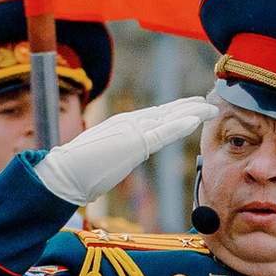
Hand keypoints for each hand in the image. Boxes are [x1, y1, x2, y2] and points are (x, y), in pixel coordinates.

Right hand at [34, 93, 212, 210]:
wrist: (65, 173)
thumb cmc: (79, 171)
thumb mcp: (104, 158)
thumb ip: (117, 154)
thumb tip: (122, 159)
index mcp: (122, 125)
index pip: (155, 116)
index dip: (175, 111)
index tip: (190, 108)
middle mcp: (129, 123)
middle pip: (166, 112)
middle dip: (188, 106)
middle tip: (207, 102)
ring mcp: (133, 130)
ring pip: (169, 118)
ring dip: (192, 112)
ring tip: (210, 107)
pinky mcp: (134, 143)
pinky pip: (164, 132)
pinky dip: (182, 125)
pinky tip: (197, 119)